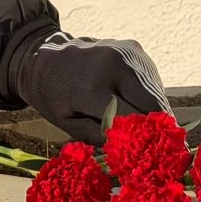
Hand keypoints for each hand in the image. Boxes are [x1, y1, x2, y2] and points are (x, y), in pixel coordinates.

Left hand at [14, 30, 170, 143]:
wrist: (43, 53)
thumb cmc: (51, 94)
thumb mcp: (67, 122)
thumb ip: (99, 136)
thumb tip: (132, 150)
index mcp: (92, 88)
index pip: (135, 121)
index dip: (144, 139)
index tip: (146, 153)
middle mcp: (114, 66)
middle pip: (154, 106)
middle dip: (155, 127)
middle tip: (149, 142)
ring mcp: (127, 53)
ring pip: (157, 92)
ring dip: (152, 110)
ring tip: (136, 121)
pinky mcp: (134, 48)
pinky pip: (151, 79)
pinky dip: (147, 94)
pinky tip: (130, 100)